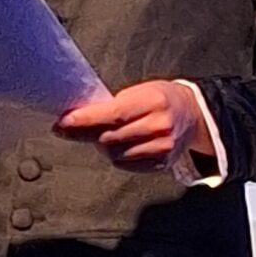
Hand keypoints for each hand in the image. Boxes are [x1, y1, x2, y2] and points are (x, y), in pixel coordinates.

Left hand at [55, 79, 209, 173]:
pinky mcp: (162, 163)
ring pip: (116, 154)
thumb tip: (76, 119)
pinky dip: (116, 156)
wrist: (192, 115)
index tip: (63, 122)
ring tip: (102, 134)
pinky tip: (118, 145)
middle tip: (69, 128)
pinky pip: (126, 165)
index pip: (113, 114)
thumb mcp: (139, 91)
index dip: (85, 120)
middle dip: (85, 134)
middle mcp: (160, 126)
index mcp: (153, 101)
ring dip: (101, 146)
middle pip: (111, 137)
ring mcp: (162, 147)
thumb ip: (112, 105)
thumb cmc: (158, 99)